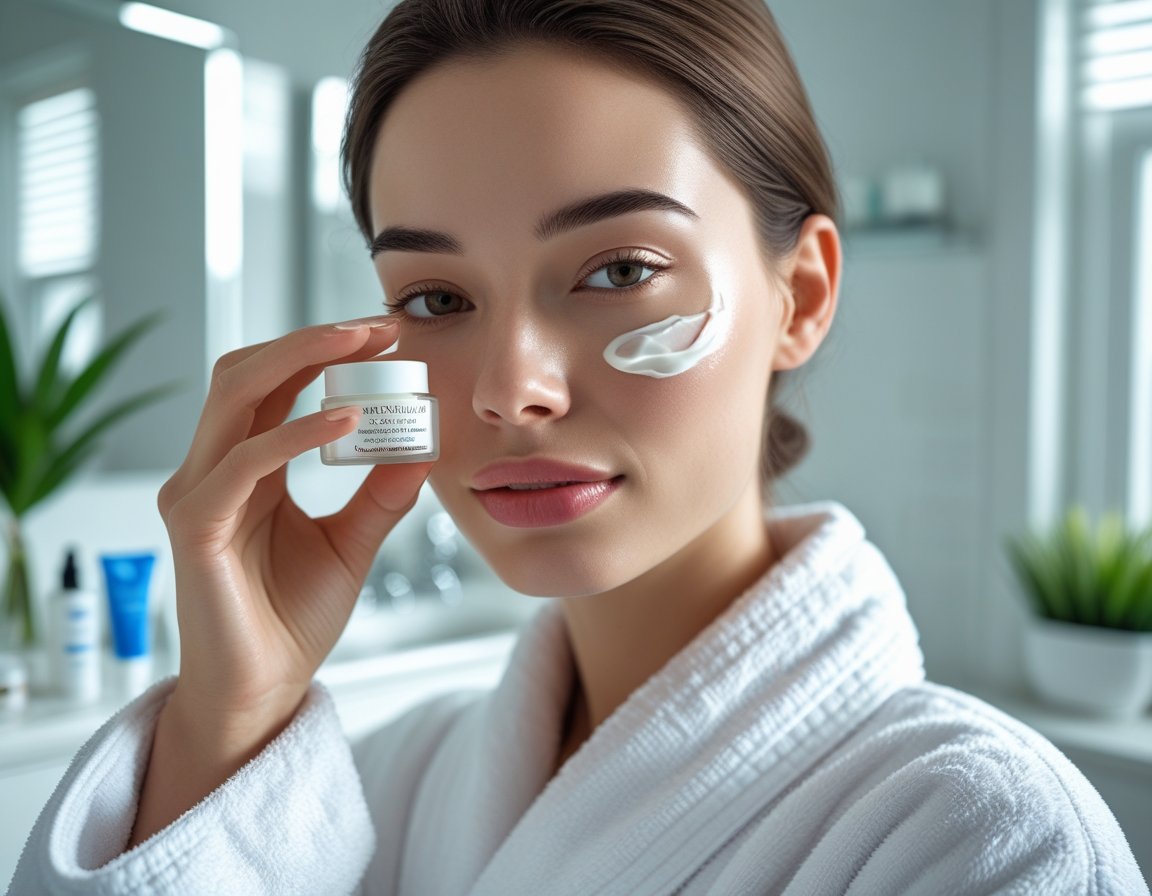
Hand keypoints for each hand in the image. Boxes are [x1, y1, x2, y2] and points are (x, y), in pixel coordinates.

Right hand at [157, 317, 431, 723]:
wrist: (263, 692)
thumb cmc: (293, 619)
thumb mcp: (352, 543)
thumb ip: (381, 494)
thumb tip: (423, 446)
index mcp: (246, 468)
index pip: (275, 383)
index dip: (325, 349)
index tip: (389, 334)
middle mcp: (212, 471)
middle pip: (247, 371)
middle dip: (314, 339)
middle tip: (380, 325)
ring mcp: (196, 495)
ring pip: (236, 396)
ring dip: (301, 360)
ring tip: (365, 345)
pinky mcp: (195, 528)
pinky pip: (245, 462)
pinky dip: (296, 434)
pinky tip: (348, 421)